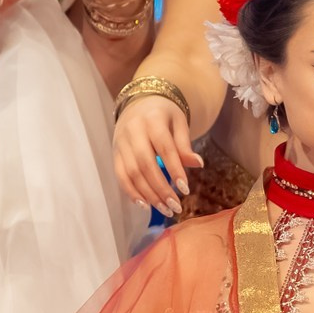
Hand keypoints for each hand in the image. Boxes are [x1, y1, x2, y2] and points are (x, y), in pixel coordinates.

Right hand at [114, 81, 199, 216]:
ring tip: (165, 209)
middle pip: (145, 164)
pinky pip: (120, 175)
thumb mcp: (178, 122)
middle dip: (161, 189)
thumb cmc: (163, 115)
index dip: (174, 169)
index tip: (185, 189)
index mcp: (152, 120)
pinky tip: (145, 205)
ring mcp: (121, 143)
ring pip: (132, 173)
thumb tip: (197, 164)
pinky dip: (131, 192)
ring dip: (148, 195)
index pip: (164, 147)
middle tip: (176, 206)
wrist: (138, 103)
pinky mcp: (115, 153)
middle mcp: (133, 131)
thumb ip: (184, 144)